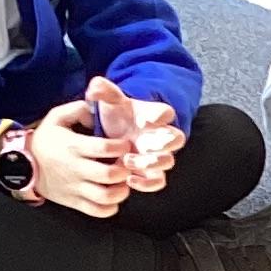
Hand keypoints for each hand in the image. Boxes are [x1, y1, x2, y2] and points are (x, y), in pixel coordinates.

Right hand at [29, 98, 129, 218]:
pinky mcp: (73, 202)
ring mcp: (75, 188)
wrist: (22, 164)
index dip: (121, 147)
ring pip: (105, 197)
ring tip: (123, 183)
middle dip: (125, 170)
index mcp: (73, 146)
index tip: (126, 145)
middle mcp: (75, 169)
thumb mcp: (56, 117)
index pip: (104, 147)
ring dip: (121, 192)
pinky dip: (110, 208)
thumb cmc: (44, 139)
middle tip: (127, 165)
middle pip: (109, 174)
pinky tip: (113, 199)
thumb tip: (98, 110)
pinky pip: (96, 211)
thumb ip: (79, 110)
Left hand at [86, 74, 183, 194]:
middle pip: (176, 139)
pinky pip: (158, 182)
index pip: (166, 112)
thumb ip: (103, 91)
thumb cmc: (116, 115)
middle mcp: (161, 135)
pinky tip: (129, 179)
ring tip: (126, 161)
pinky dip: (146, 184)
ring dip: (150, 163)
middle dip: (163, 144)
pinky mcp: (151, 172)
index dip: (160, 116)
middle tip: (143, 145)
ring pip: (167, 162)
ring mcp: (157, 155)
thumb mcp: (109, 101)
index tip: (146, 119)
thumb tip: (94, 87)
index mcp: (153, 115)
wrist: (114, 133)